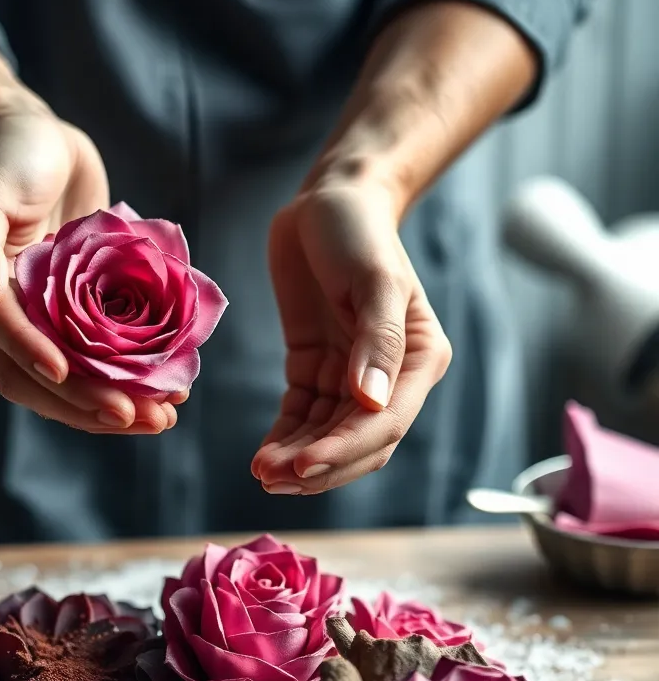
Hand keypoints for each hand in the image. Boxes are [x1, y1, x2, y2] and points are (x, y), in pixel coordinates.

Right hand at [0, 90, 180, 433]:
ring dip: (115, 400)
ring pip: (70, 378)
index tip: (89, 388)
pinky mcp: (72, 313)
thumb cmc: (11, 150)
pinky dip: (128, 374)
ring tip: (165, 416)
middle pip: (37, 379)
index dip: (43, 367)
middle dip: (90, 404)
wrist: (38, 134)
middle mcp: (0, 315)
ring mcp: (37, 318)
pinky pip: (97, 354)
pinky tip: (168, 386)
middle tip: (147, 420)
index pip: (4, 346)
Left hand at [251, 178, 451, 493]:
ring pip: (326, 436)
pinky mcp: (316, 369)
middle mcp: (390, 377)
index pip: (385, 423)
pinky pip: (302, 416)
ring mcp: (351, 377)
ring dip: (296, 458)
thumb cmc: (357, 231)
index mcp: (418, 359)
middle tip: (270, 478)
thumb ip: (376, 342)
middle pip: (356, 442)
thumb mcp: (373, 278)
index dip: (343, 450)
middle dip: (317, 466)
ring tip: (260, 473)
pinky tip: (262, 454)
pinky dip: (284, 438)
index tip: (301, 466)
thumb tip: (370, 404)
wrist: (328, 202)